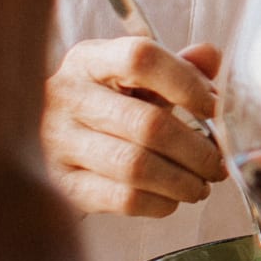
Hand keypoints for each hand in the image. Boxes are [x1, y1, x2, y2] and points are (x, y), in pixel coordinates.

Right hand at [45, 37, 228, 218]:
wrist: (43, 139)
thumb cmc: (103, 103)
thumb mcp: (133, 76)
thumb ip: (177, 66)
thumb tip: (211, 58)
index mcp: (89, 60)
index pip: (141, 59)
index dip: (187, 83)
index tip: (214, 107)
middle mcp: (67, 97)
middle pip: (147, 123)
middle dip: (196, 149)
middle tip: (216, 162)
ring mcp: (58, 143)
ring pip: (136, 166)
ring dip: (182, 181)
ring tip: (201, 184)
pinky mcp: (62, 186)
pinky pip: (123, 199)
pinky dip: (160, 202)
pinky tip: (172, 198)